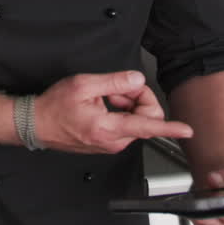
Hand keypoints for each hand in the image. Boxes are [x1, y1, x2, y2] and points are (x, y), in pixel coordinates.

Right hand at [34, 70, 193, 153]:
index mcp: (108, 128)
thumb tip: (137, 80)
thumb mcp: (84, 85)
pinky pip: (126, 124)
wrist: (37, 124)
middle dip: (136, 98)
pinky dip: (119, 110)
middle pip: (145, 117)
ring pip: (136, 120)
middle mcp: (113, 141)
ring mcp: (111, 143)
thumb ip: (114, 82)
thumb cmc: (55, 107)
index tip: (186, 129)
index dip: (169, 128)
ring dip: (126, 103)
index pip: (146, 127)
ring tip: (105, 97)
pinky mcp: (108, 142)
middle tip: (116, 89)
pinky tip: (103, 105)